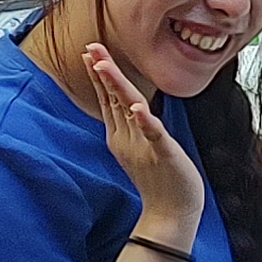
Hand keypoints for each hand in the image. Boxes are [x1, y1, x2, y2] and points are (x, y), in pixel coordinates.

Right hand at [75, 40, 210, 241]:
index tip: (91, 52)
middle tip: (91, 48)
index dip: (100, 74)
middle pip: (113, 98)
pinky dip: (145, 121)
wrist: (170, 213)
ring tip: (104, 66)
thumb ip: (132, 125)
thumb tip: (128, 104)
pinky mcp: (162, 154)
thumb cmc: (159, 179)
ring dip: (116, 87)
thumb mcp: (140, 146)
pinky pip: (152, 134)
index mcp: (122, 135)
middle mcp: (128, 138)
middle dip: (102, 72)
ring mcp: (143, 146)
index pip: (109, 98)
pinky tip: (138, 108)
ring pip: (127, 110)